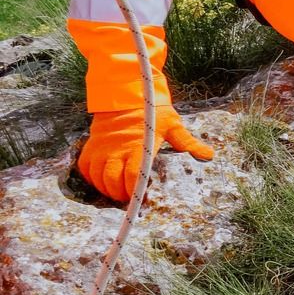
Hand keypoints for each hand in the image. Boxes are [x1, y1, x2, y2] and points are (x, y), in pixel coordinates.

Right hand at [78, 106, 214, 202]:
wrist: (126, 95)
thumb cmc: (151, 112)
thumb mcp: (172, 125)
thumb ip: (187, 142)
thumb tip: (208, 155)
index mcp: (138, 147)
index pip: (134, 175)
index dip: (136, 191)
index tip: (141, 199)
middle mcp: (117, 149)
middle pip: (112, 180)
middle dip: (120, 194)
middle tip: (129, 199)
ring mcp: (101, 148)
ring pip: (97, 176)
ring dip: (105, 188)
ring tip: (117, 193)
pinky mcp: (91, 145)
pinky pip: (85, 167)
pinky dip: (91, 178)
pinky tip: (101, 181)